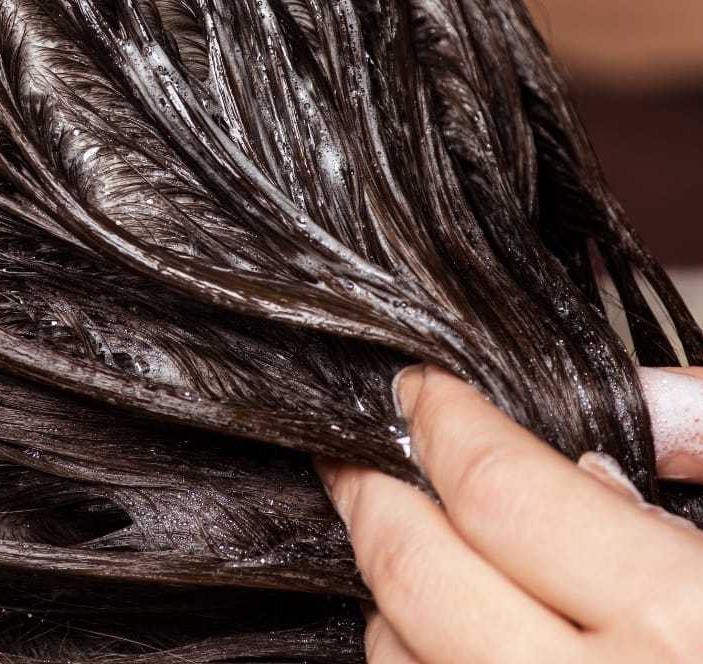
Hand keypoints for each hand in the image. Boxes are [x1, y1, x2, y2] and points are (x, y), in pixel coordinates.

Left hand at [317, 365, 702, 662]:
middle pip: (419, 577)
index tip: (422, 391)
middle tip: (358, 455)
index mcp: (689, 634)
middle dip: (372, 495)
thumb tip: (644, 409)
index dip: (447, 422)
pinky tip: (449, 645)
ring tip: (417, 551)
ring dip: (391, 595)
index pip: (505, 494)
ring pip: (401, 663)